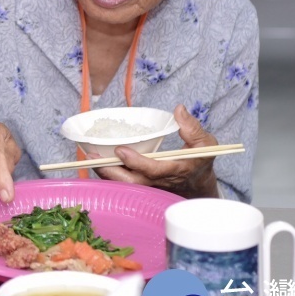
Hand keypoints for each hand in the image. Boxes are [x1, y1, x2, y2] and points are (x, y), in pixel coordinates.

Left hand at [95, 105, 219, 197]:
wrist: (198, 184)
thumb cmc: (200, 160)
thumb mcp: (205, 144)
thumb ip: (193, 128)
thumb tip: (178, 109)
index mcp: (175, 170)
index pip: (153, 170)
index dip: (136, 162)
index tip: (121, 150)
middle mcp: (159, 181)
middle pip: (131, 182)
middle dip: (110, 171)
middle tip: (92, 157)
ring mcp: (149, 185)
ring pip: (123, 184)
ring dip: (105, 172)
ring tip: (89, 158)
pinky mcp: (141, 185)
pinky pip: (122, 182)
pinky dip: (108, 173)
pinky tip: (96, 161)